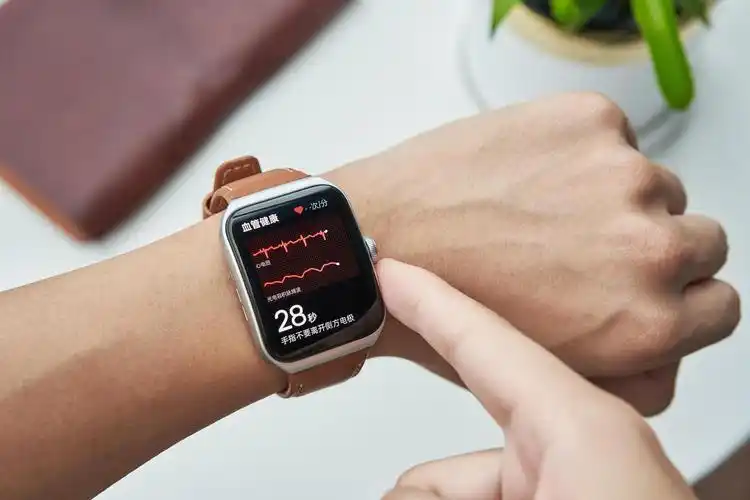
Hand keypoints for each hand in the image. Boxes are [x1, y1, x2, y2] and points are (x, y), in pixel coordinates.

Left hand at [328, 92, 739, 414]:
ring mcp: (622, 174)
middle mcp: (651, 247)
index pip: (719, 305)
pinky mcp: (588, 120)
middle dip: (650, 244)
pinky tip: (521, 174)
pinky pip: (611, 135)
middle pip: (698, 237)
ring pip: (651, 181)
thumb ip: (631, 370)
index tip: (647, 284)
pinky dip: (576, 151)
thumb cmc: (444, 313)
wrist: (376, 240)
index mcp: (648, 322)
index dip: (680, 295)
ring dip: (609, 194)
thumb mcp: (548, 372)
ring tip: (537, 209)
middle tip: (584, 244)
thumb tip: (669, 346)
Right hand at [378, 259, 696, 499]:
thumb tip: (396, 491)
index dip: (428, 300)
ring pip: (464, 498)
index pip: (485, 341)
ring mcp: (574, 493)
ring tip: (430, 497)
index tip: (388, 270)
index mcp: (581, 433)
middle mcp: (579, 459)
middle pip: (447, 470)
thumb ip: (441, 495)